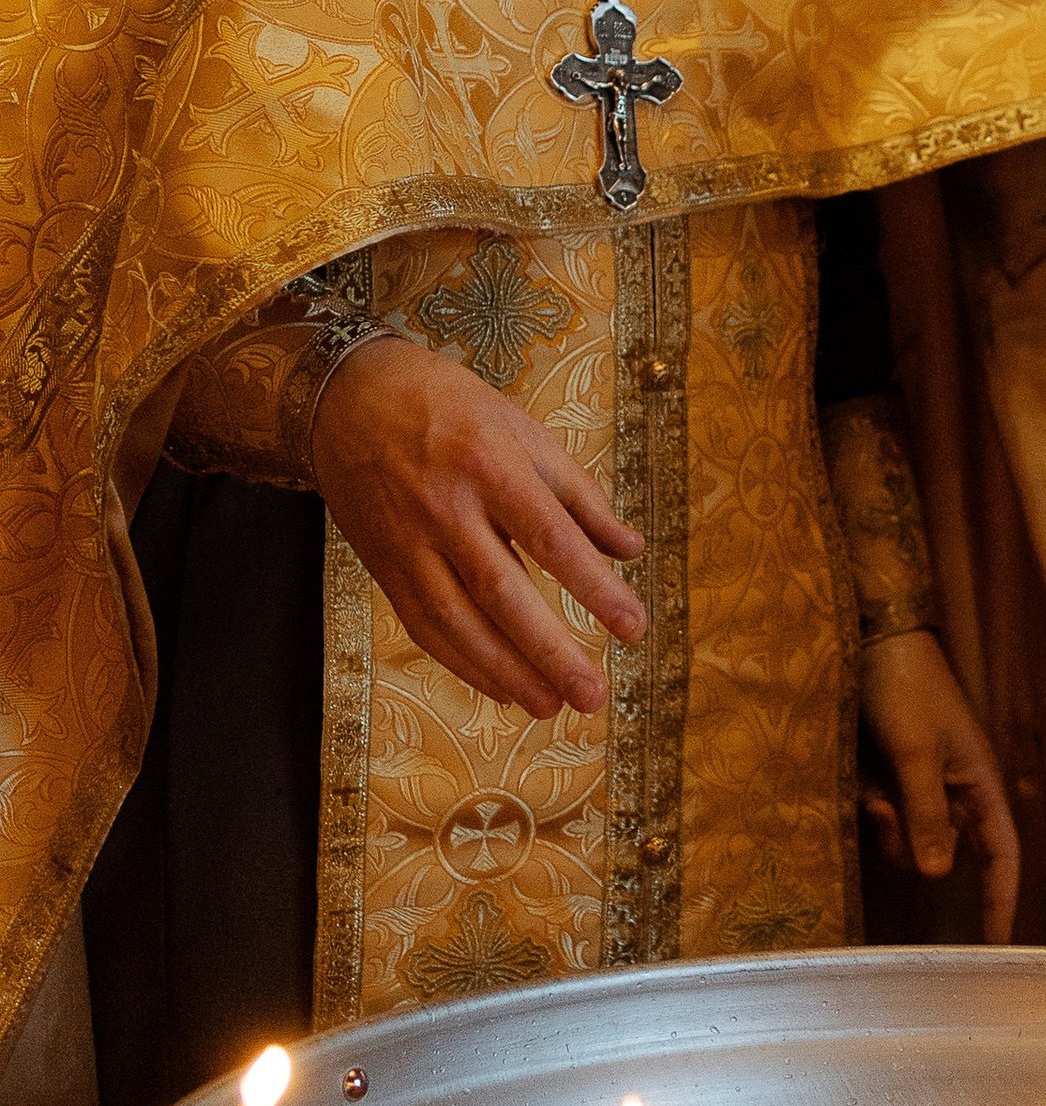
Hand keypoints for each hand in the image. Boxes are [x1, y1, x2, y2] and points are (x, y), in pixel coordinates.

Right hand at [309, 333, 648, 716]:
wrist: (350, 398)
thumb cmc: (451, 410)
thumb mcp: (522, 431)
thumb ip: (579, 493)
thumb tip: (631, 550)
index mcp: (490, 465)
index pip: (551, 538)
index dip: (594, 587)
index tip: (634, 628)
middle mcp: (446, 508)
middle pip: (501, 593)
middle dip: (549, 651)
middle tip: (593, 696)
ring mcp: (408, 543)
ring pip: (457, 622)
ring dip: (506, 673)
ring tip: (551, 707)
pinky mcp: (384, 567)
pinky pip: (425, 626)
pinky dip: (463, 664)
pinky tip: (502, 689)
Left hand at [857, 631, 1021, 942]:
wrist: (872, 640)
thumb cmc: (907, 691)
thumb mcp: (917, 754)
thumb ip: (927, 814)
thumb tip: (938, 875)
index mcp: (980, 785)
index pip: (1002, 854)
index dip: (1001, 898)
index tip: (998, 944)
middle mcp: (956, 792)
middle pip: (941, 851)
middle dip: (909, 842)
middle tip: (882, 803)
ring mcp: (922, 786)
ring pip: (905, 838)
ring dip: (885, 821)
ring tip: (869, 782)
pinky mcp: (891, 777)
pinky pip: (883, 815)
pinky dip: (870, 802)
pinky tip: (859, 773)